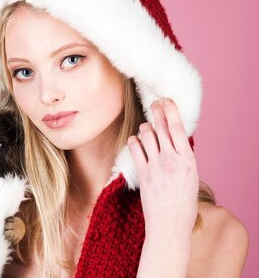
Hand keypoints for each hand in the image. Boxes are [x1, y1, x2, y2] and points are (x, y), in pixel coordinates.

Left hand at [127, 97, 198, 239]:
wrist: (170, 224)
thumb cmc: (183, 204)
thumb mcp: (191, 177)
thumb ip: (182, 158)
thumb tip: (174, 141)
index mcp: (188, 160)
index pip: (179, 129)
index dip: (172, 112)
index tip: (168, 101)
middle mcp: (172, 160)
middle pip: (162, 127)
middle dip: (158, 111)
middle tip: (154, 102)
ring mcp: (156, 166)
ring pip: (147, 135)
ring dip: (145, 128)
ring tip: (146, 127)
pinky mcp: (143, 173)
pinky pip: (135, 149)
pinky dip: (134, 141)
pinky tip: (135, 141)